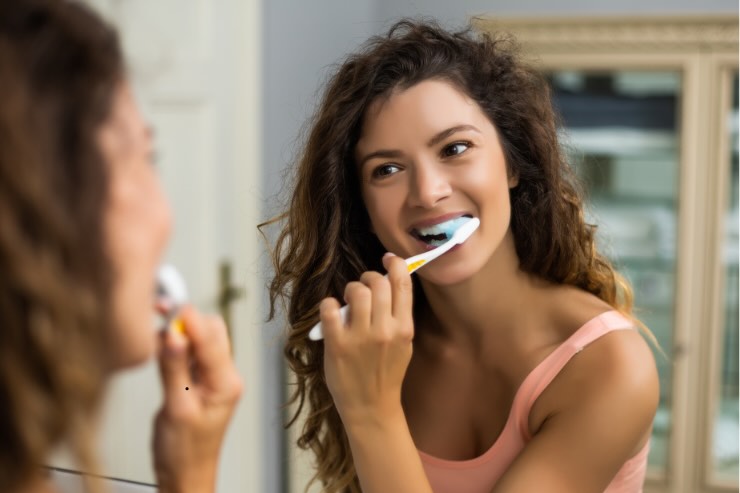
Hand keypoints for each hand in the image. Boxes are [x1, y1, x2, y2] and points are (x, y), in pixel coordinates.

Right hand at [152, 306, 242, 492]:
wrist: (184, 475)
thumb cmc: (184, 452)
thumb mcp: (176, 408)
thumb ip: (174, 368)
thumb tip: (172, 333)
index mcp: (226, 382)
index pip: (211, 337)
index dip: (189, 318)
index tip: (167, 305)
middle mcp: (224, 375)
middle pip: (211, 331)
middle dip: (185, 319)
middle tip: (158, 312)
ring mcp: (213, 377)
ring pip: (199, 339)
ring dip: (178, 332)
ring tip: (155, 334)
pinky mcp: (199, 380)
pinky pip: (189, 353)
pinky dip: (174, 346)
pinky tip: (159, 349)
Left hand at [321, 254, 413, 425]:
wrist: (371, 407)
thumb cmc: (386, 372)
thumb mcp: (403, 344)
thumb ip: (398, 315)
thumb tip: (389, 280)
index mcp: (404, 328)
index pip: (402, 283)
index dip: (395, 264)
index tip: (387, 259)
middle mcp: (384, 330)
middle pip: (377, 282)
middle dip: (368, 278)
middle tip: (363, 289)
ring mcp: (360, 338)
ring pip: (355, 291)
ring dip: (350, 290)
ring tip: (348, 301)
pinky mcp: (337, 345)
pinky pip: (329, 309)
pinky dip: (328, 305)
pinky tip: (331, 312)